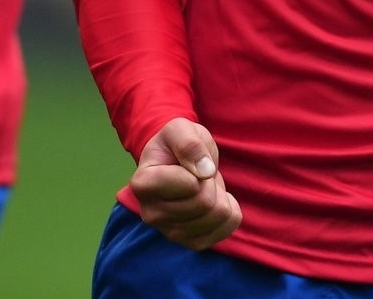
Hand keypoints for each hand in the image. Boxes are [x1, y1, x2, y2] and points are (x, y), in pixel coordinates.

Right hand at [129, 117, 240, 249]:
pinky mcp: (191, 243)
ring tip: (204, 186)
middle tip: (198, 173)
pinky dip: (230, 211)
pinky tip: (215, 200)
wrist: (175, 163)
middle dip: (210, 181)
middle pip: (204, 202)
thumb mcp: (180, 128)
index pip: (189, 184)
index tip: (187, 161)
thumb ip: (189, 143)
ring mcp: (170, 233)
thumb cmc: (175, 144)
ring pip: (217, 216)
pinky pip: (227, 228)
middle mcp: (150, 215)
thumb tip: (204, 171)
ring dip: (220, 195)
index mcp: (142, 184)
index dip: (198, 166)